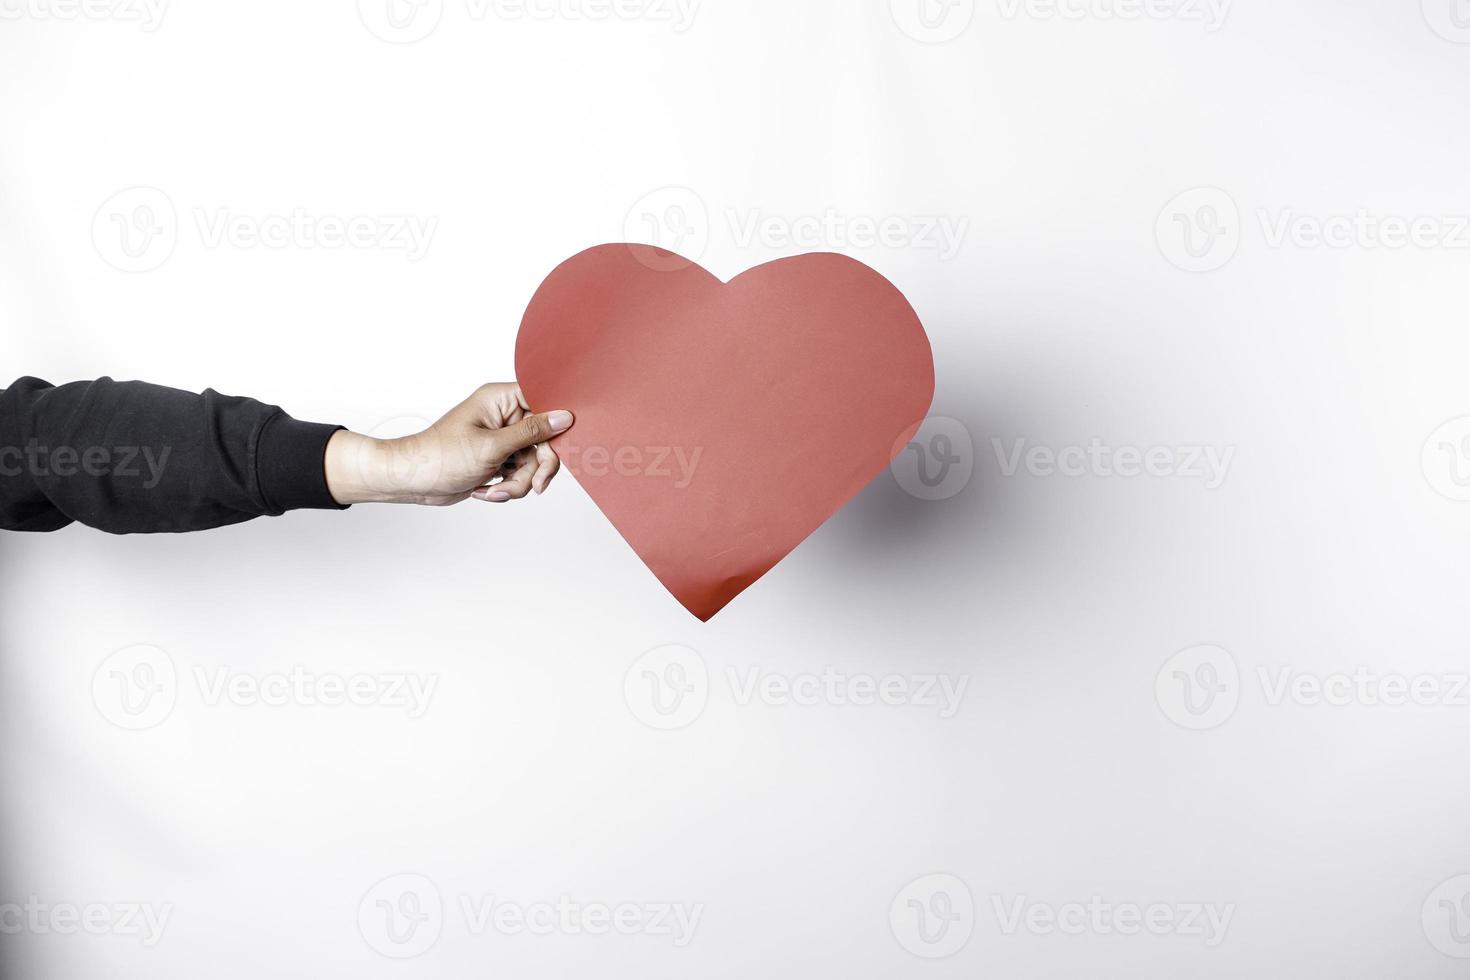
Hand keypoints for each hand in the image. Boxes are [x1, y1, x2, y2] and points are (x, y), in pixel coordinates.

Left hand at [323, 384, 572, 505]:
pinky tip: (487, 490)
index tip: (557, 447)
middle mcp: (504, 417)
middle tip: (535, 486)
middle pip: (544, 440)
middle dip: (537, 468)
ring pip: (534, 462)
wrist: (414, 481)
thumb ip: (532, 432)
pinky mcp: (499, 459)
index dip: (555, 425)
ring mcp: (502, 439)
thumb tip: (563, 417)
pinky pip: (521, 474)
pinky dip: (508, 487)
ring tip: (495, 490)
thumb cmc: (441, 456)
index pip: (543, 402)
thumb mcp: (492, 446)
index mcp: (500, 400)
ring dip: (519, 483)